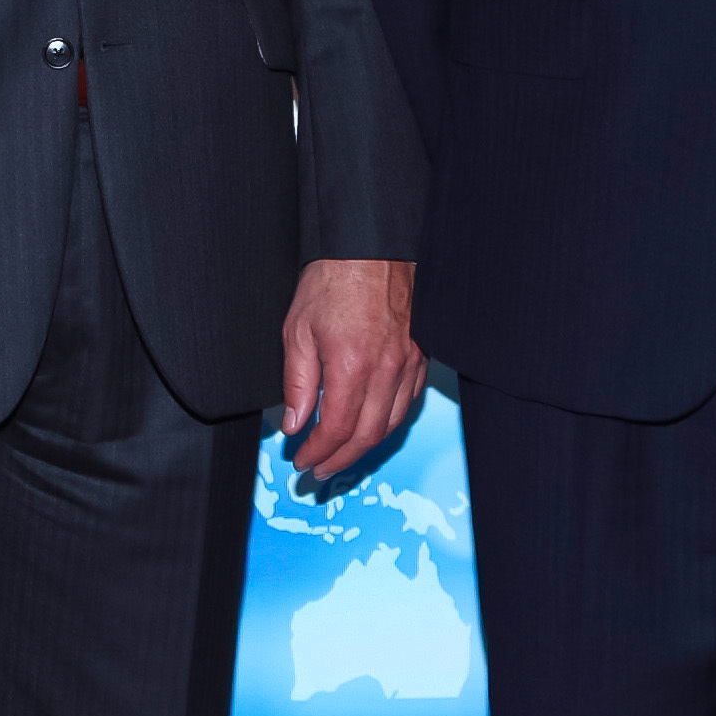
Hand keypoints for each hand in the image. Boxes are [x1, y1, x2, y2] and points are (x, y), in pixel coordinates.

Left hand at [281, 257, 424, 482]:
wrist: (370, 246)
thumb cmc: (333, 279)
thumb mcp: (298, 330)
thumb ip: (297, 383)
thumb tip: (295, 424)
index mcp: (352, 365)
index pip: (336, 429)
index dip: (317, 452)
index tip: (301, 460)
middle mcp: (386, 370)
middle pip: (366, 436)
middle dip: (340, 460)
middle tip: (318, 470)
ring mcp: (408, 363)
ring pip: (391, 424)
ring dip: (365, 447)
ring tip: (341, 456)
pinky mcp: (420, 355)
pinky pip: (408, 402)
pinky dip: (387, 422)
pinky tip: (370, 426)